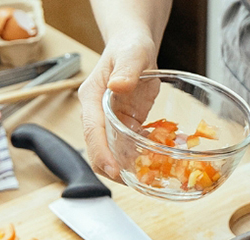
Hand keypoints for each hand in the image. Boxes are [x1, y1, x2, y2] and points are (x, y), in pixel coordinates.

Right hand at [78, 32, 157, 181]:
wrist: (134, 46)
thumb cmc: (130, 46)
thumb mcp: (131, 53)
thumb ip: (126, 69)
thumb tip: (118, 85)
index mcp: (92, 98)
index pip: (93, 131)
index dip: (101, 154)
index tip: (114, 171)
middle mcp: (98, 115)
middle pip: (98, 150)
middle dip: (113, 170)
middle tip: (137, 183)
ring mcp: (111, 123)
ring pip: (113, 154)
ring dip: (128, 168)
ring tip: (149, 181)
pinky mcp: (125, 126)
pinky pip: (129, 148)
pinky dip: (140, 158)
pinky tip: (157, 166)